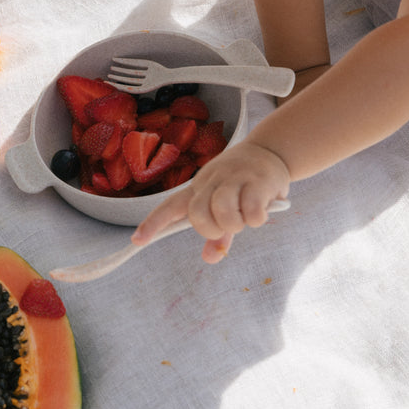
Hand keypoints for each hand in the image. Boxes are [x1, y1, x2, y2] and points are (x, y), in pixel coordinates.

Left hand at [131, 140, 290, 263]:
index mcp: (198, 187)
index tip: (137, 240)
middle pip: (197, 212)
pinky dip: (256, 219)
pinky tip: (261, 211)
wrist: (271, 149)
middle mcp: (212, 180)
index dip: (153, 223)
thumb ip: (219, 233)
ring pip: (222, 209)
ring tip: (244, 218)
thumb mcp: (227, 205)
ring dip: (234, 224)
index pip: (170, 206)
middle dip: (210, 229)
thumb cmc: (243, 182)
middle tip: (225, 227)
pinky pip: (251, 211)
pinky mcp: (258, 181)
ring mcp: (234, 178)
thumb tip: (210, 258)